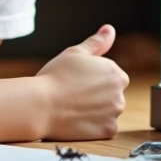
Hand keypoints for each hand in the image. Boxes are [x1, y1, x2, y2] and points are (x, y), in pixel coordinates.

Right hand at [34, 24, 128, 140]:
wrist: (40, 105)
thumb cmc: (55, 76)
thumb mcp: (76, 53)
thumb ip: (97, 42)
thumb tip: (109, 29)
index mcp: (116, 73)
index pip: (110, 77)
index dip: (92, 80)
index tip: (77, 82)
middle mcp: (120, 93)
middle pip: (111, 96)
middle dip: (97, 96)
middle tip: (74, 95)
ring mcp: (114, 114)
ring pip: (107, 113)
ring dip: (96, 112)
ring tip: (74, 107)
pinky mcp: (107, 131)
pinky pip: (103, 129)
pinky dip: (93, 126)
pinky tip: (77, 120)